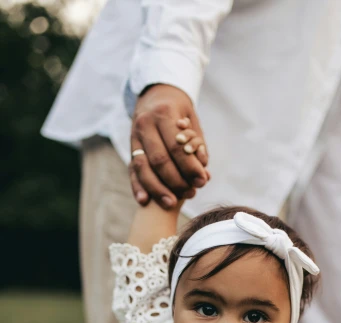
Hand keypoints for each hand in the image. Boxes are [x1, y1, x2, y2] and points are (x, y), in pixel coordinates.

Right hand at [130, 85, 209, 208]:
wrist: (156, 95)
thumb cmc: (181, 114)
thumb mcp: (193, 123)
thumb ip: (198, 148)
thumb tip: (204, 175)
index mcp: (164, 113)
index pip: (177, 146)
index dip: (190, 167)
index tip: (202, 181)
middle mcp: (145, 124)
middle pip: (159, 160)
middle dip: (176, 181)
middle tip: (191, 193)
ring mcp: (134, 136)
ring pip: (143, 167)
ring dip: (157, 189)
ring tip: (171, 203)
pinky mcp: (130, 148)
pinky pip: (131, 170)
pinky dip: (137, 187)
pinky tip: (144, 201)